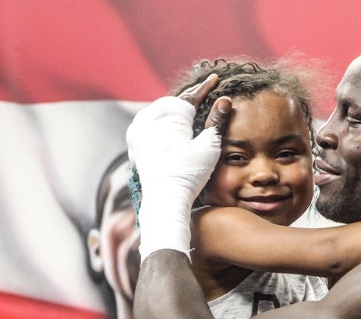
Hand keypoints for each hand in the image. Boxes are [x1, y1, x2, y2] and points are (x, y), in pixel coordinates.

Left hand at [127, 76, 231, 258]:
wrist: (164, 198)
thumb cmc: (189, 174)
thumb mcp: (208, 147)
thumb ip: (216, 122)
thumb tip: (225, 100)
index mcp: (170, 115)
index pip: (191, 96)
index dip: (204, 87)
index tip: (214, 78)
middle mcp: (150, 118)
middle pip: (173, 101)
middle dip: (188, 97)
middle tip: (202, 90)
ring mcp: (139, 130)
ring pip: (159, 110)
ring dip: (173, 107)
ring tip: (187, 104)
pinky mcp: (135, 142)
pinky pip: (149, 122)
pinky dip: (160, 119)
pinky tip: (168, 122)